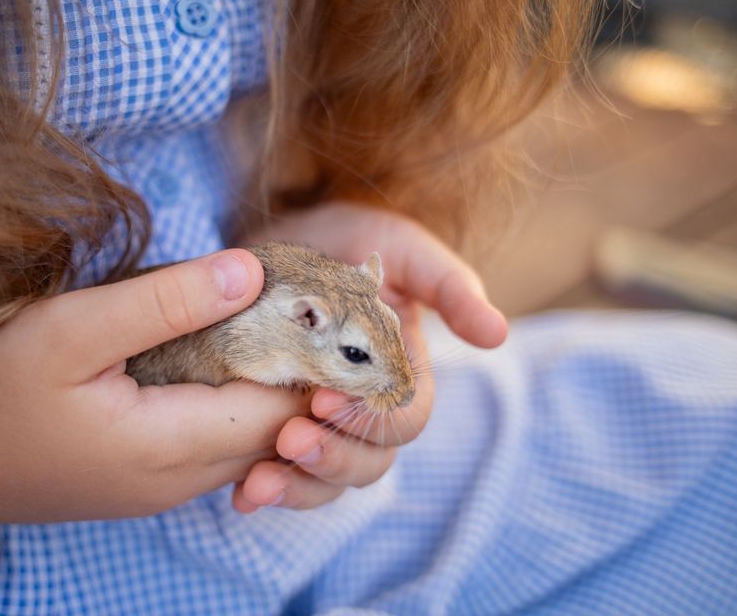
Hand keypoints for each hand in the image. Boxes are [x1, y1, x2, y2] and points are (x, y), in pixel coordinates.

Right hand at [0, 250, 307, 540]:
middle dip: (300, 367)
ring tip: (274, 314)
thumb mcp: (69, 331)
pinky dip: (228, 395)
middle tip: (311, 297)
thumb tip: (253, 273)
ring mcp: (156, 485)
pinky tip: (217, 350)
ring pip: (242, 434)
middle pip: (271, 427)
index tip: (332, 299)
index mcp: (170, 449)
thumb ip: (165, 303)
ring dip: (264, 380)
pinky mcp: (137, 476)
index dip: (318, 359)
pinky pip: (208, 438)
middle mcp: (176, 480)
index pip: (284, 410)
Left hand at [232, 202, 506, 512]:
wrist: (282, 237)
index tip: (324, 397)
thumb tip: (496, 335)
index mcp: (402, 375)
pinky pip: (280, 475)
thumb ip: (449, 287)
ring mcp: (322, 424)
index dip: (370, 418)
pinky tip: (239, 498)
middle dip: (331, 458)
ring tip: (256, 483)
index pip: (404, 418)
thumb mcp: (403, 250)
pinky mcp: (276, 428)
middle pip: (369, 463)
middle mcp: (366, 409)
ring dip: (296, 486)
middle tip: (289, 439)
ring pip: (327, 481)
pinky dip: (263, 490)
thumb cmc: (351, 239)